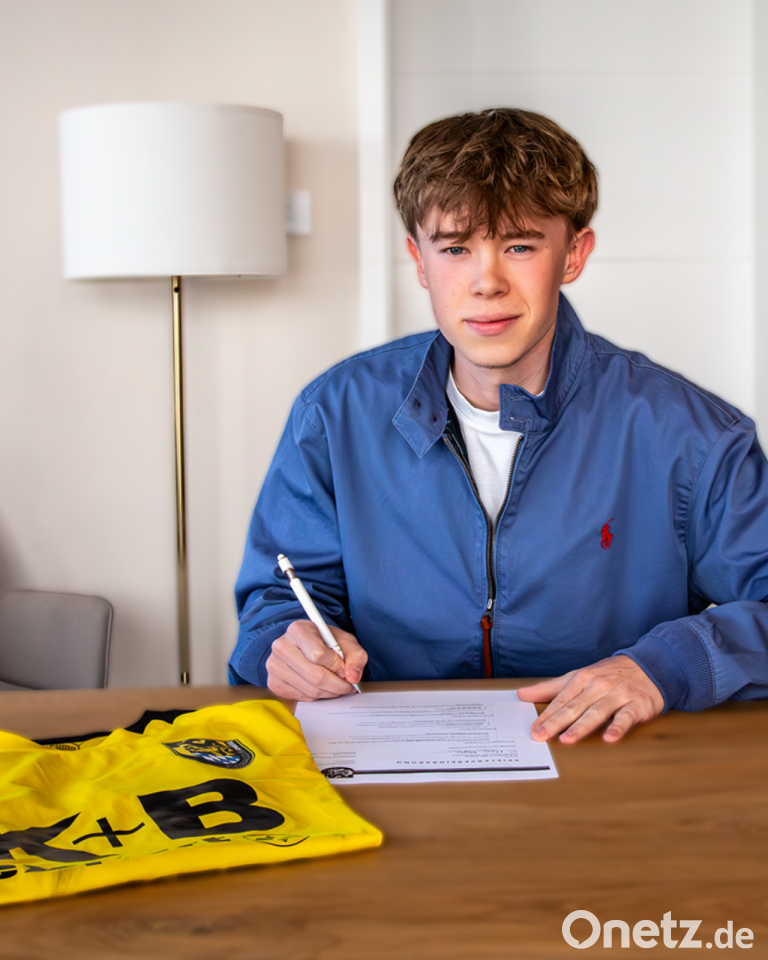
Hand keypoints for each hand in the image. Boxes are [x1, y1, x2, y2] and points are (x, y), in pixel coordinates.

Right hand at [266, 620, 366, 700]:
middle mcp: (281, 646)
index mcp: (298, 629)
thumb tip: (352, 676)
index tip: (345, 667)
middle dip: (337, 685)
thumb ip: (355, 655)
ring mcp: (275, 666)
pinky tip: (320, 686)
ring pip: (310, 689)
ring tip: (336, 684)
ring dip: (330, 692)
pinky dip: (317, 696)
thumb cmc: (324, 642)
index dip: (337, 665)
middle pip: (315, 676)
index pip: (318, 654)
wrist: (303, 646)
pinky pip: (302, 697)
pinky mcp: (274, 683)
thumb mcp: (344, 641)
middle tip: (348, 685)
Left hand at [517, 655, 663, 743]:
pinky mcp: (637, 704)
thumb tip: (522, 694)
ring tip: (567, 739)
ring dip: (582, 726)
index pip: (561, 700)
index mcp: (582, 679)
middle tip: (541, 736)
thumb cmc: (609, 675)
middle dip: (556, 722)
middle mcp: (598, 685)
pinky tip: (609, 738)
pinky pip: (626, 717)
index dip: (546, 715)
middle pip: (574, 707)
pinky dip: (618, 727)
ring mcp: (618, 694)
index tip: (534, 729)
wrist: (649, 666)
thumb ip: (551, 688)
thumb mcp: (578, 676)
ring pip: (597, 712)